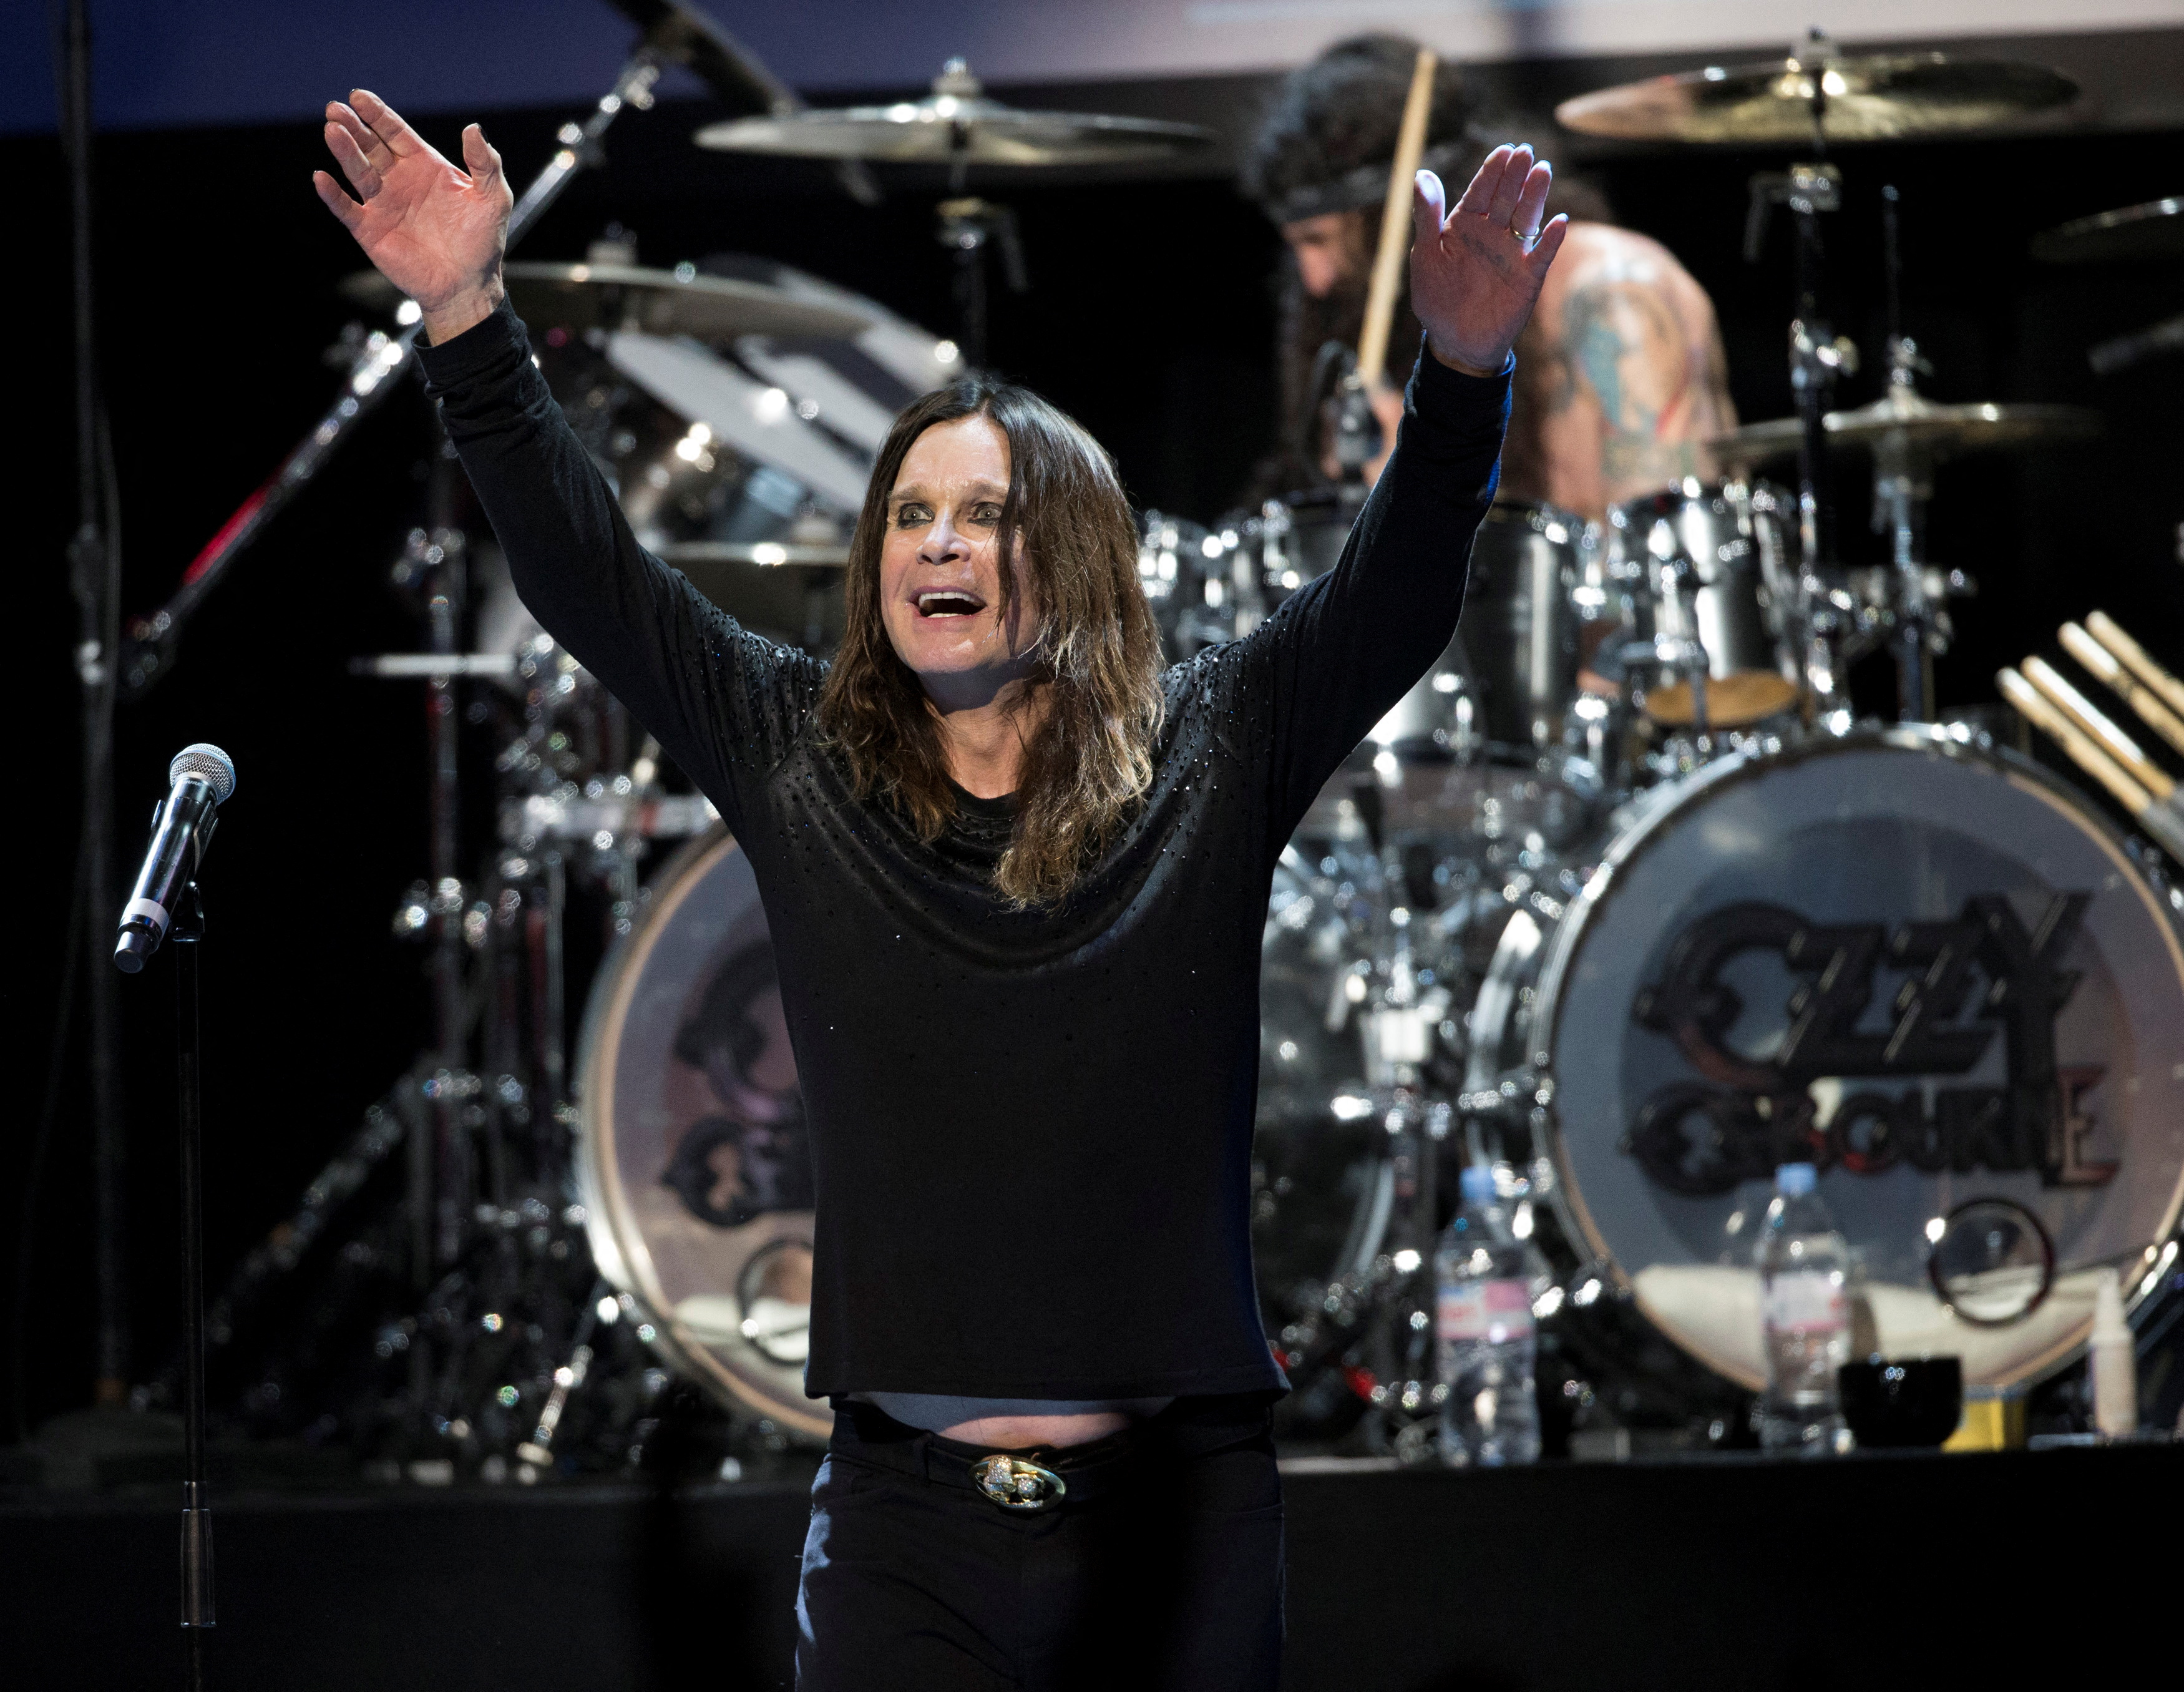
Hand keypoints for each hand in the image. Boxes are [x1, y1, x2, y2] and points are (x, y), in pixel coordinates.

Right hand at [314, 90, 511, 343]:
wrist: (469, 285)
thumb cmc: (482, 242)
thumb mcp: (493, 199)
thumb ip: (486, 164)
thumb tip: (474, 128)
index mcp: (425, 166)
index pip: (395, 133)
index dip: (378, 115)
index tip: (359, 97)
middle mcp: (399, 181)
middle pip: (370, 147)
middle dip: (354, 127)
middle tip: (335, 109)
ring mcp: (383, 204)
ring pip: (357, 172)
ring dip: (344, 152)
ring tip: (332, 131)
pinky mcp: (371, 231)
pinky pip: (347, 209)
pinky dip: (333, 195)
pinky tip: (322, 178)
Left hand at [1410, 145, 1568, 377]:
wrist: (1455, 341)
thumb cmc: (1436, 298)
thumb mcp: (1426, 256)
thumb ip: (1427, 216)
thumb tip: (1421, 174)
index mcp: (1466, 224)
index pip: (1481, 191)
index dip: (1492, 171)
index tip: (1504, 151)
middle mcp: (1492, 233)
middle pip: (1506, 198)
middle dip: (1515, 175)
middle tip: (1526, 152)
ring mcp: (1512, 253)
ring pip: (1526, 218)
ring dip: (1535, 196)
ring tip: (1543, 172)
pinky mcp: (1528, 277)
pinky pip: (1542, 255)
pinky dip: (1551, 240)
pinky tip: (1558, 223)